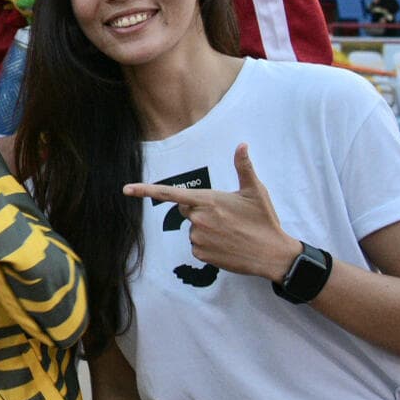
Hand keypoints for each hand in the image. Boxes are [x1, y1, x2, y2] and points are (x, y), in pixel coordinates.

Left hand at [124, 143, 300, 281]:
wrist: (273, 254)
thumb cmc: (264, 220)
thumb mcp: (255, 191)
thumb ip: (243, 167)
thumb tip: (242, 145)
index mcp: (208, 200)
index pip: (170, 193)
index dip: (146, 190)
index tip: (126, 189)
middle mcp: (199, 219)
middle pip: (185, 210)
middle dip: (200, 210)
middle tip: (226, 216)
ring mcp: (199, 238)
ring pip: (193, 228)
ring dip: (206, 228)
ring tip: (231, 232)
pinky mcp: (201, 254)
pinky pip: (197, 245)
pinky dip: (209, 245)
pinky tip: (227, 244)